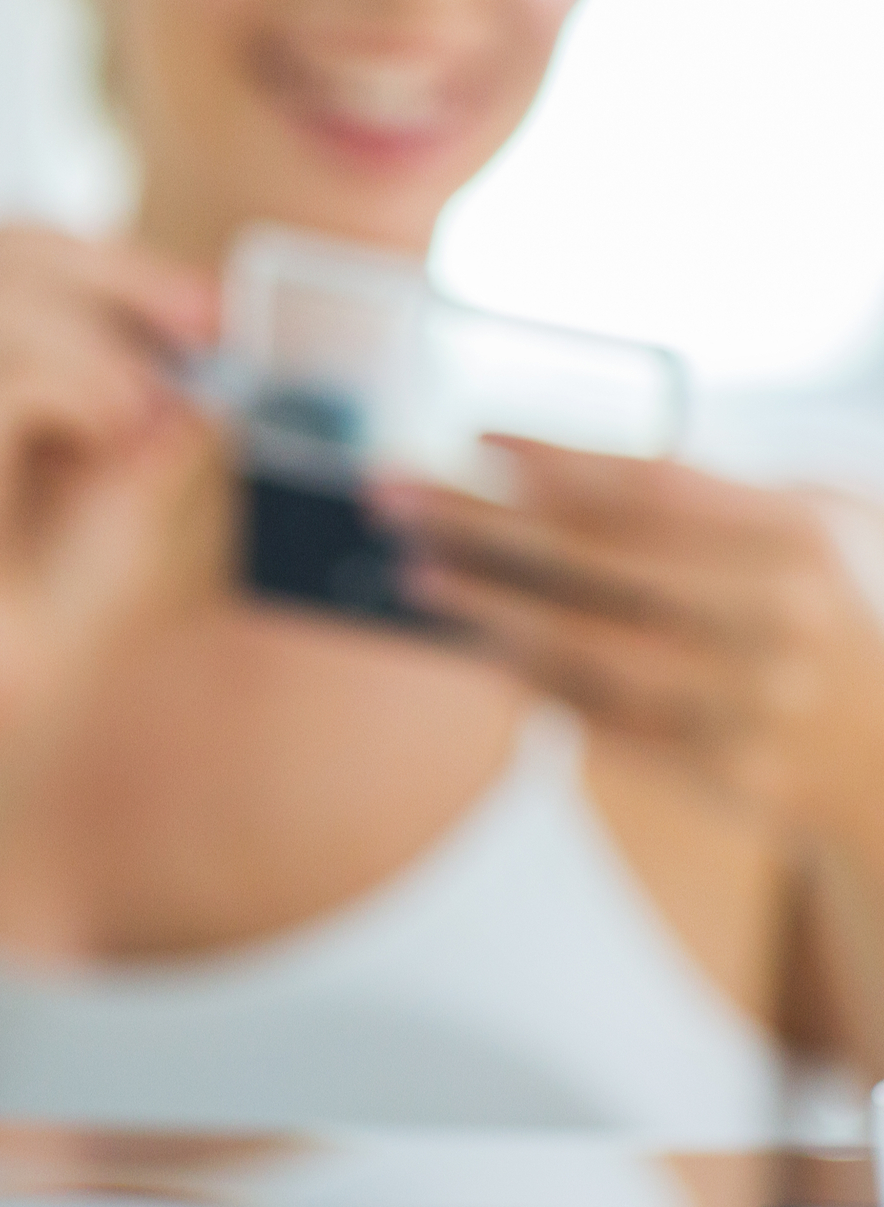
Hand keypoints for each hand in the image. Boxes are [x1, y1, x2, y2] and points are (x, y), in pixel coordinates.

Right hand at [0, 225, 222, 766]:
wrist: (7, 709)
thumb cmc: (58, 606)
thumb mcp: (136, 485)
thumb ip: (162, 417)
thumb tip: (208, 363)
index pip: (25, 251)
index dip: (119, 261)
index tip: (213, 313)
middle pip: (12, 249)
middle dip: (124, 277)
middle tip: (206, 331)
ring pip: (6, 298)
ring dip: (105, 338)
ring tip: (151, 414)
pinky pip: (2, 375)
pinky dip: (80, 385)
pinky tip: (120, 437)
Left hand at [389, 440, 883, 839]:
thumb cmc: (813, 614)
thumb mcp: (791, 537)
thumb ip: (684, 503)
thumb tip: (523, 475)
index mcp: (797, 536)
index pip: (656, 483)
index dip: (557, 457)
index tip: (472, 434)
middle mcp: (782, 615)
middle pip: (604, 561)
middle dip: (484, 524)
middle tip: (393, 498)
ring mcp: (758, 702)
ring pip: (596, 652)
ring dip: (490, 610)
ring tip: (414, 573)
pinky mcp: (732, 772)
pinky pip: (610, 723)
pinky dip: (537, 683)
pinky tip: (477, 648)